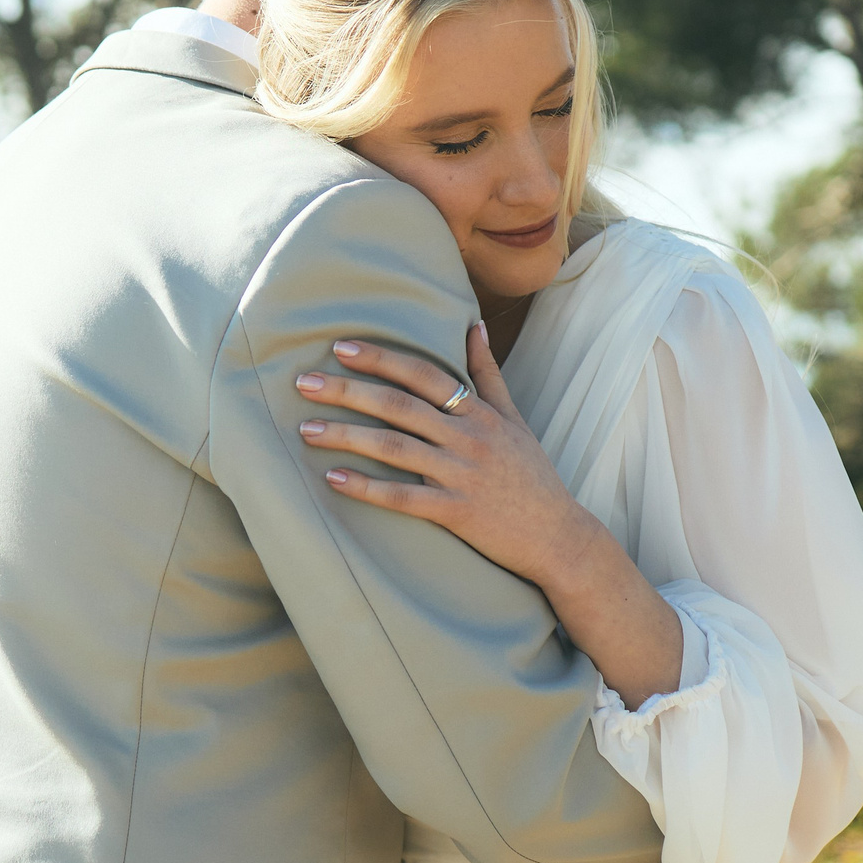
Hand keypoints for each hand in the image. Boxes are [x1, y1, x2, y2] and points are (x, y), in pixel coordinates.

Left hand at [296, 324, 599, 591]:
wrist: (559, 536)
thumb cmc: (532, 475)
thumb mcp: (515, 418)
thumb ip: (488, 374)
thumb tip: (473, 325)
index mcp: (479, 412)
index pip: (423, 374)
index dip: (380, 358)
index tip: (340, 347)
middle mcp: (468, 438)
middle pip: (398, 406)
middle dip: (348, 391)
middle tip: (304, 382)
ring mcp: (462, 475)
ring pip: (394, 448)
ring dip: (346, 436)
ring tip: (306, 430)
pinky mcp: (456, 512)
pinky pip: (403, 497)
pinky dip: (367, 488)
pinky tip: (333, 478)